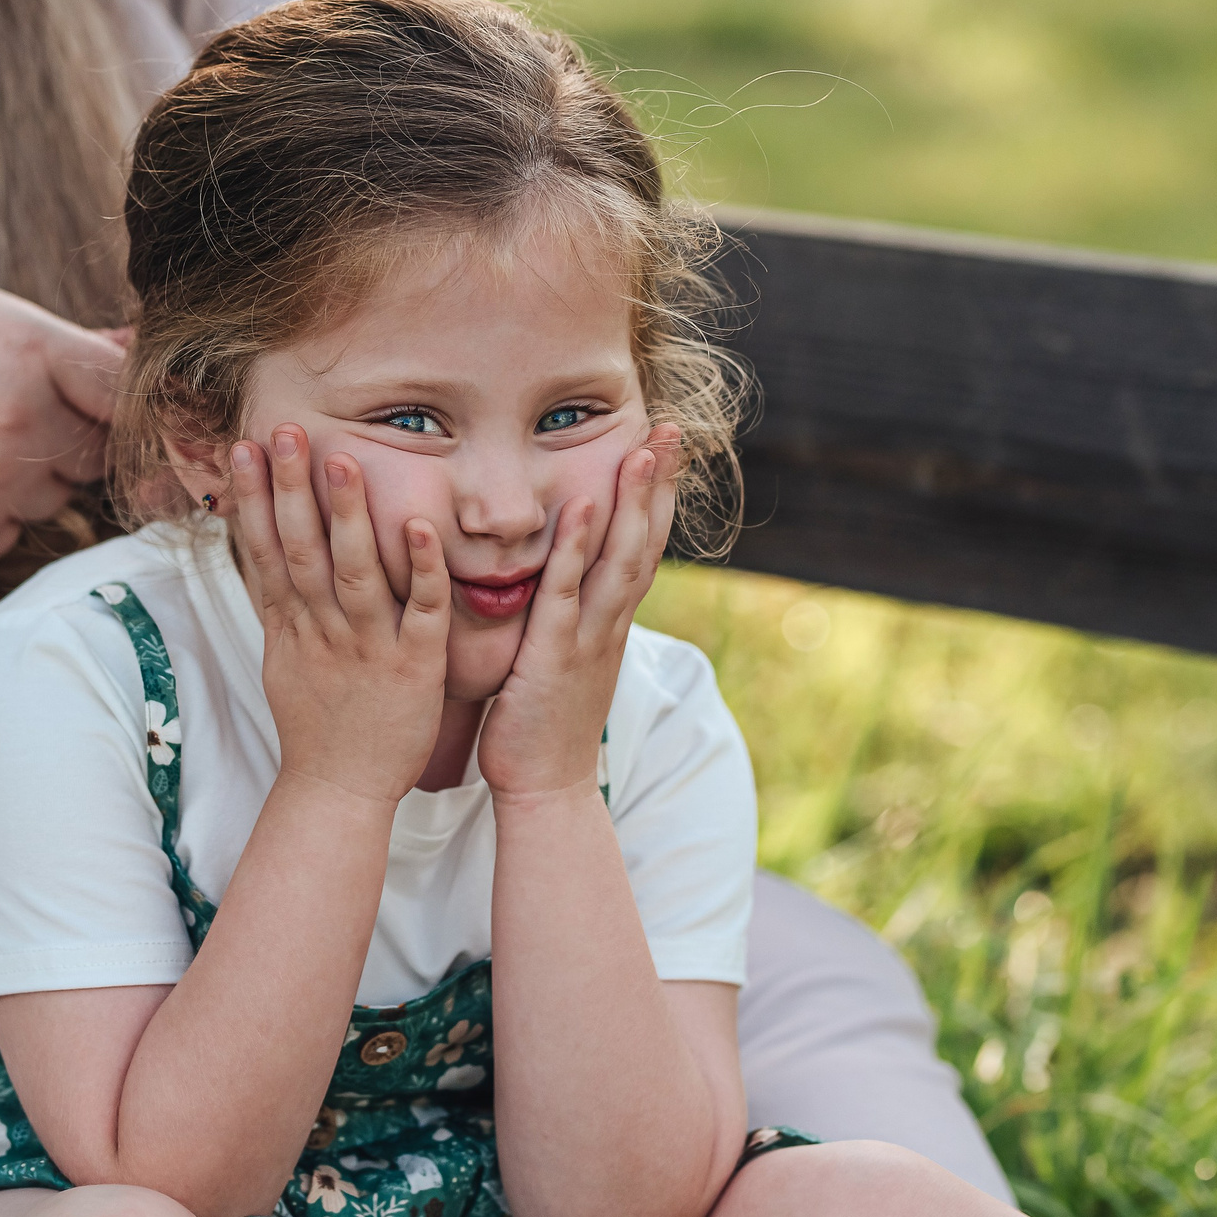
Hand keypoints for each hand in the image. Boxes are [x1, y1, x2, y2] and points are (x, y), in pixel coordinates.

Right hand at [0, 275, 125, 561]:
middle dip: (69, 439)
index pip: (124, 390)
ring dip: (28, 479)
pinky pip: (9, 532)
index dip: (115, 397)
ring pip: (56, 498)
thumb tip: (140, 349)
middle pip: (98, 453)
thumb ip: (65, 342)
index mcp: (31, 350)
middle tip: (8, 411)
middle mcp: (19, 418)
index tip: (90, 397)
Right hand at [231, 426, 450, 805]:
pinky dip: (419, 569)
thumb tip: (255, 543)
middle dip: (290, 490)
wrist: (340, 791)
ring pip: (354, 573)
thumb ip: (276, 598)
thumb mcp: (279, 656)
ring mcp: (368, 647)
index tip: (244, 446)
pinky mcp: (415, 667)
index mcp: (291, 625)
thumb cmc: (315, 720)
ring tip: (342, 459)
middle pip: (301, 551)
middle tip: (285, 431)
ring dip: (348, 516)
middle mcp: (323, 630)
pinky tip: (421, 526)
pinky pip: (420, 612)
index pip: (264, 550)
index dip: (253, 498)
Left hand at [478, 425, 683, 796]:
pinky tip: (583, 506)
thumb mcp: (562, 659)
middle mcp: (610, 623)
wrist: (546, 789)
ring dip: (633, 502)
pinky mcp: (556, 655)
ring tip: (644, 448)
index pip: (642, 547)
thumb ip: (566, 619)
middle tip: (673, 427)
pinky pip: (568, 592)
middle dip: (659, 483)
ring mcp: (589, 638)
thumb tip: (564, 582)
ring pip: (620, 559)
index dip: (656, 497)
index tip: (662, 446)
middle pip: (645, 541)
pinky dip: (578, 548)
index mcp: (611, 622)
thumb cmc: (543, 725)